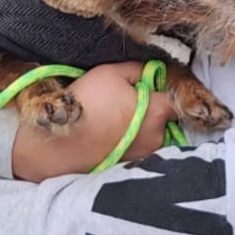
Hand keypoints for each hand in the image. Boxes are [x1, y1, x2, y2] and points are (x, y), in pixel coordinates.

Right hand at [12, 61, 175, 181]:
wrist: (57, 142)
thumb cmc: (87, 103)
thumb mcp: (112, 73)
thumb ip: (138, 69)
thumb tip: (152, 72)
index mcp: (157, 112)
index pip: (178, 100)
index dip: (166, 91)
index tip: (152, 85)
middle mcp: (157, 137)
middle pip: (165, 118)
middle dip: (153, 109)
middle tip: (128, 100)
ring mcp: (143, 154)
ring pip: (152, 133)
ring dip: (142, 125)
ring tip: (116, 116)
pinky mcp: (129, 165)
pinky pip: (138, 147)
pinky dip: (131, 139)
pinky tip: (111, 132)